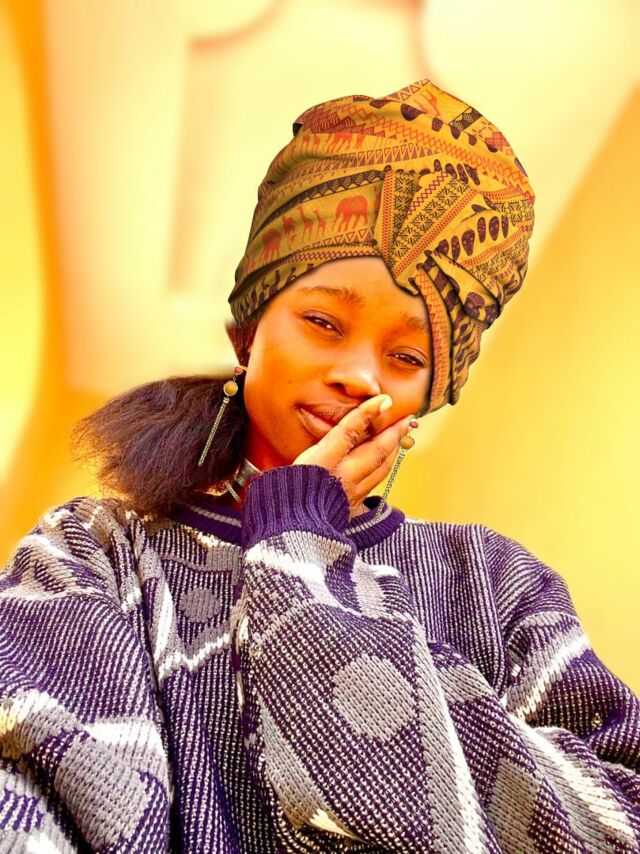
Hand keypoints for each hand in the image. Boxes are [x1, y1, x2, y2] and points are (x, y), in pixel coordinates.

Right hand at [292, 394, 416, 517]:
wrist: (289, 533)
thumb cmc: (283, 495)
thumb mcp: (293, 463)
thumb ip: (314, 448)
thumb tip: (336, 430)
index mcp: (322, 462)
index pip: (349, 431)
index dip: (367, 413)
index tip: (384, 399)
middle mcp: (341, 476)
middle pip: (375, 450)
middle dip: (393, 432)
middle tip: (407, 418)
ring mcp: (351, 493)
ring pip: (380, 467)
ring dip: (393, 449)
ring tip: (401, 436)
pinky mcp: (353, 507)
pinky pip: (374, 482)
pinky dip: (383, 467)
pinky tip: (385, 461)